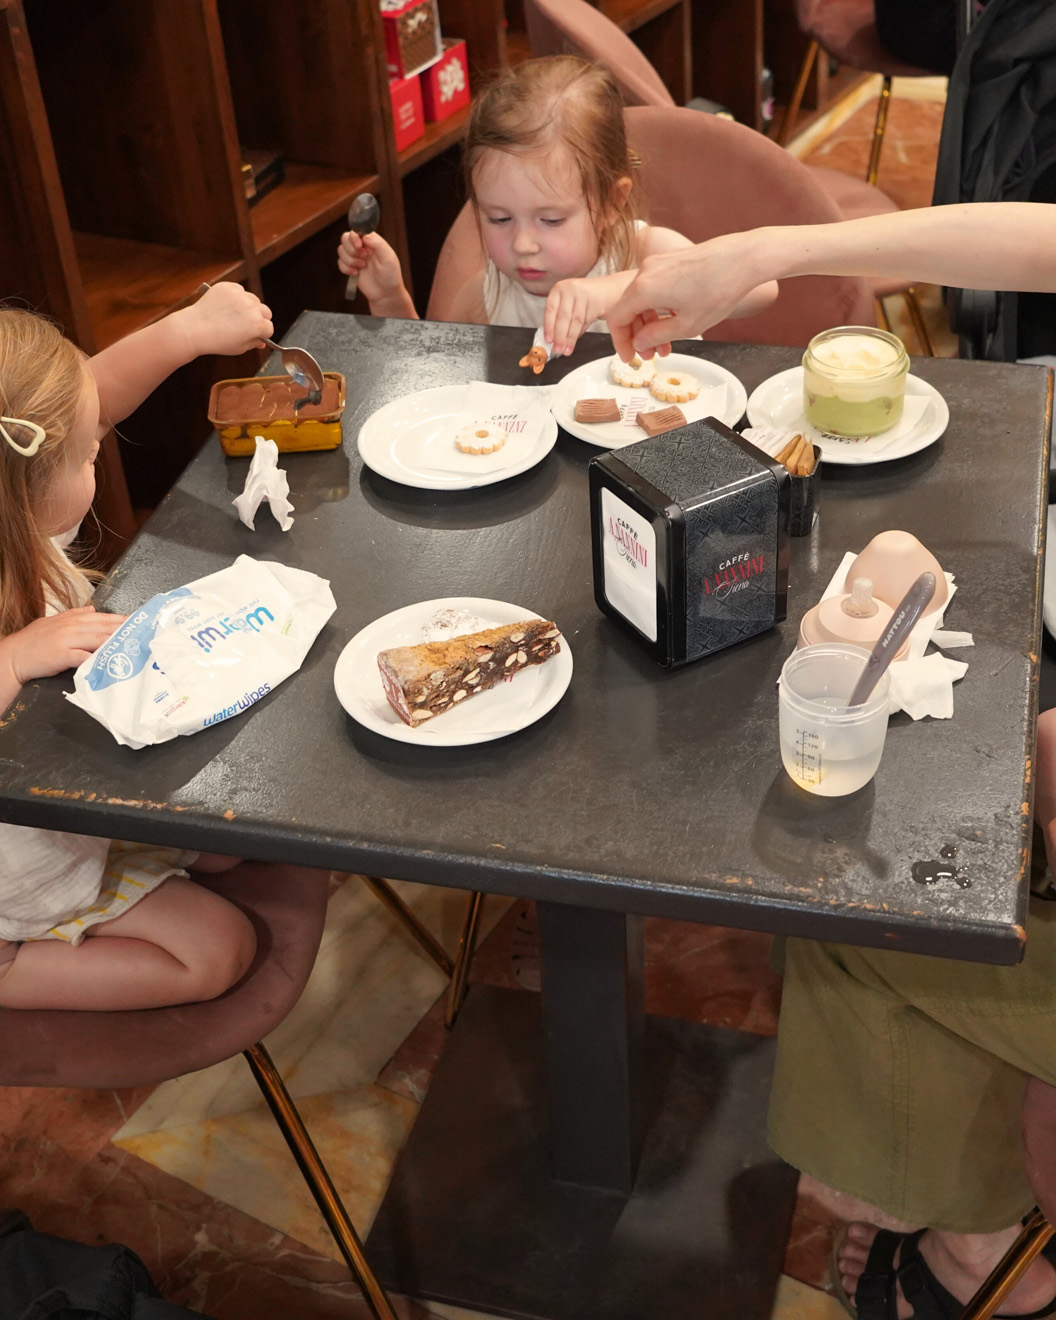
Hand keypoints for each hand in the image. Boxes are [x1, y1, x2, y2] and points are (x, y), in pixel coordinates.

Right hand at [0, 607, 126, 689]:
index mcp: (71, 618)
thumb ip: (74, 615)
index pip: (102, 617)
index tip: (138, 622)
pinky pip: (82, 656)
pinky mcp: (61, 655)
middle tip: (143, 634)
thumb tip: (91, 610)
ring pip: (97, 639)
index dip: (121, 620)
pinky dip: (96, 658)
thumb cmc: (34, 642)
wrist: (14, 656)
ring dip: (116, 642)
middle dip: (125, 630)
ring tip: (133, 645)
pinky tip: (108, 660)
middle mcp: (71, 626)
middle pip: (104, 627)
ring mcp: (66, 640)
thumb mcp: (54, 622)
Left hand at [181, 282, 272, 356]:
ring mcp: (240, 295)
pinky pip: (240, 290)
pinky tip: (227, 306)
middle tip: (246, 324)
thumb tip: (261, 340)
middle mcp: (251, 308)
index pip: (269, 328)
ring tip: (234, 315)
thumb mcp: (240, 348)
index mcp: (257, 325)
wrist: (194, 328)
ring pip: (253, 300)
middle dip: (259, 318)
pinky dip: (236, 297)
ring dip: (249, 306)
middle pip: (265, 312)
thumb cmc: (217, 341)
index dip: (262, 333)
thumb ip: (254, 343)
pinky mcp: (229, 287)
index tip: (254, 334)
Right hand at [336, 231, 405, 303]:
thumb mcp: (388, 258)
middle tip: (364, 258)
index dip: (354, 237)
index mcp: (372, 242)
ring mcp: (355, 257)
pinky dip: (346, 268)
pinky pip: (340, 262)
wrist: (385, 294)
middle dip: (351, 249)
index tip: (359, 246)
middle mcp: (362, 247)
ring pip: (341, 250)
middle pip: (345, 238)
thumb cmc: (390, 275)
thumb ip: (378, 244)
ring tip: (362, 267)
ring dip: (350, 260)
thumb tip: (365, 236)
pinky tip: (356, 274)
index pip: (357, 230)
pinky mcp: (350, 267)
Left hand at [542, 277, 612, 355]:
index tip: (548, 340)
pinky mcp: (594, 301)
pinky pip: (585, 320)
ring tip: (567, 349)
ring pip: (575, 320)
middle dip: (560, 336)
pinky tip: (575, 340)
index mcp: (558, 289)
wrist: (607, 290)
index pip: (550, 310)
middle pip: (563, 316)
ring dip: (570, 338)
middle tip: (558, 349)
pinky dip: (580, 332)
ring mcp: (583, 293)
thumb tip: (553, 339)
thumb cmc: (583, 298)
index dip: (549, 327)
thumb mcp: (566, 303)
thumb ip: (558, 318)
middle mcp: (570, 288)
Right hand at [606, 236, 761, 358]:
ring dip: (650, 323)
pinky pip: (654, 288)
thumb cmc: (720, 288)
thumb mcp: (687, 325)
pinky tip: (676, 319)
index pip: (616, 319)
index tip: (630, 356)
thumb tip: (640, 342)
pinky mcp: (670, 261)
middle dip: (638, 335)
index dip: (621, 342)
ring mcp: (658, 263)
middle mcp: (646, 272)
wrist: (744, 259)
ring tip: (667, 342)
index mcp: (644, 288)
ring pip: (642, 299)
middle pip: (628, 308)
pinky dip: (659, 307)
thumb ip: (656, 336)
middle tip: (652, 354)